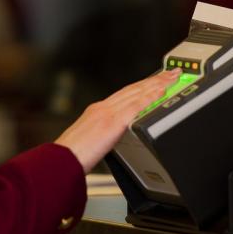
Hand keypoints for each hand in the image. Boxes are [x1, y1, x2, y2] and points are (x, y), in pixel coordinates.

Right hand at [54, 69, 179, 172]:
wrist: (61, 161)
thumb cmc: (71, 157)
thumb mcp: (89, 141)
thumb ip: (103, 136)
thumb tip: (111, 140)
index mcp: (97, 111)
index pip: (125, 93)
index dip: (141, 85)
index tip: (154, 80)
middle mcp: (103, 108)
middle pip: (133, 89)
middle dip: (153, 80)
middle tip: (170, 72)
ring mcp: (107, 113)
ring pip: (137, 93)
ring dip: (156, 83)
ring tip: (171, 77)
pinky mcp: (113, 122)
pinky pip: (136, 106)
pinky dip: (150, 97)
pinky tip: (162, 92)